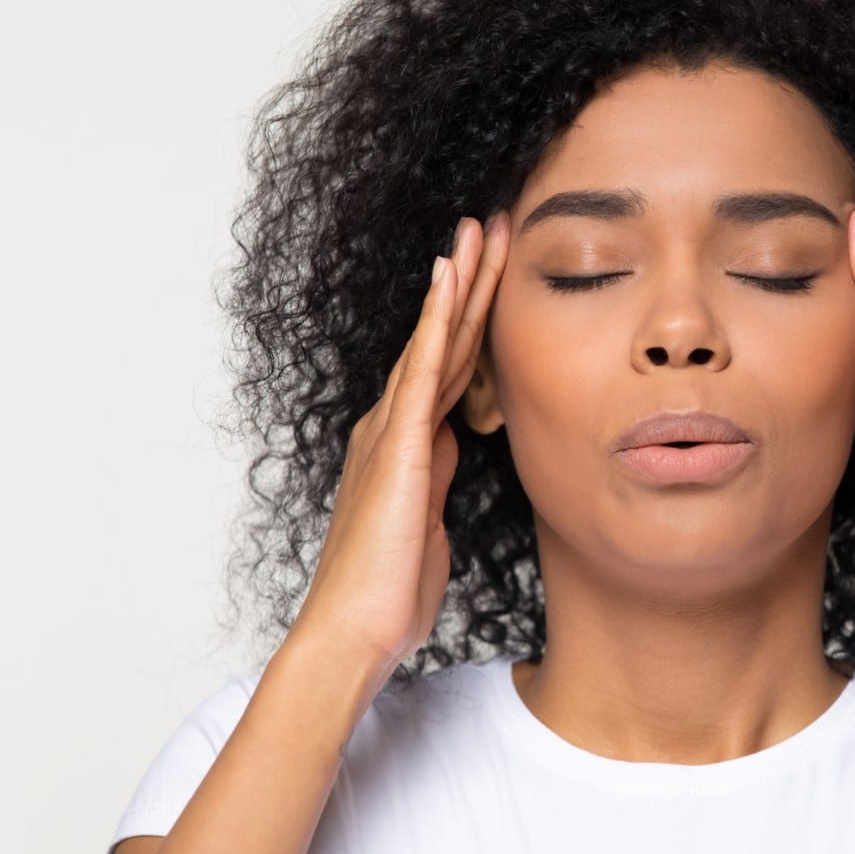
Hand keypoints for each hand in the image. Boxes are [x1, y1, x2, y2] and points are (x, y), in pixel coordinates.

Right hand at [291, 211, 510, 673]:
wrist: (356, 630)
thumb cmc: (390, 590)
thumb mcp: (429, 523)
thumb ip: (437, 481)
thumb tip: (453, 454)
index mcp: (407, 444)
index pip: (450, 365)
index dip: (474, 316)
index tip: (498, 270)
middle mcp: (394, 426)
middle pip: (443, 338)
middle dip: (471, 280)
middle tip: (495, 223)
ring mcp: (392, 432)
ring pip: (434, 341)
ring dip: (459, 282)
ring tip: (482, 229)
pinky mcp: (398, 447)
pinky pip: (422, 371)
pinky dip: (437, 322)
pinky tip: (450, 279)